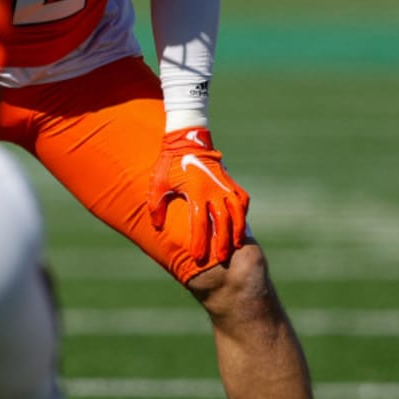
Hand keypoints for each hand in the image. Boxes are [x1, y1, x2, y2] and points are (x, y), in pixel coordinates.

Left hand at [147, 127, 249, 264]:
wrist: (186, 140)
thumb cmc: (169, 164)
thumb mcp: (157, 183)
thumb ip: (156, 205)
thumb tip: (157, 226)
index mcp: (196, 191)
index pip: (199, 221)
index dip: (199, 241)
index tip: (197, 257)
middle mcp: (213, 189)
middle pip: (223, 220)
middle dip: (222, 241)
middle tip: (221, 258)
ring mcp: (224, 184)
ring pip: (238, 211)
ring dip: (238, 230)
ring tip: (237, 246)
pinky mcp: (230, 181)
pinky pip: (242, 199)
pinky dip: (242, 213)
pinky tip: (240, 224)